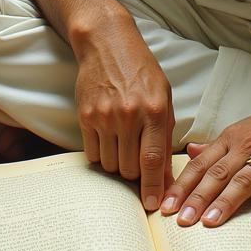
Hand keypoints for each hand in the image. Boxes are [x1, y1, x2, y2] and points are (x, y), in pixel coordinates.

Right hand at [74, 20, 175, 211]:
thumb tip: (165, 176)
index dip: (154, 188)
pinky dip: (101, 155)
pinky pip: (92, 153)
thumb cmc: (141, 71)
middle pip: (129, 168)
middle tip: (138, 166)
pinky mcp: (85, 116)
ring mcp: (104, 116)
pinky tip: (108, 140)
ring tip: (123, 147)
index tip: (154, 206)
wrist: (107, 44)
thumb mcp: (163, 97)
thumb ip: (165, 136)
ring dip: (117, 165)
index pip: (153, 160)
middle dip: (136, 175)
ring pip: (110, 164)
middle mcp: (129, 115)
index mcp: (154, 110)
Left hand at [159, 100, 250, 226]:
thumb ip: (215, 146)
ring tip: (210, 223)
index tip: (166, 206)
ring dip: (226, 202)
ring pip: (244, 180)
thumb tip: (189, 152)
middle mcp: (246, 149)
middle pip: (217, 174)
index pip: (200, 165)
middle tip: (180, 220)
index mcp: (230, 141)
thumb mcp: (239, 130)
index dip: (182, 186)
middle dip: (197, 198)